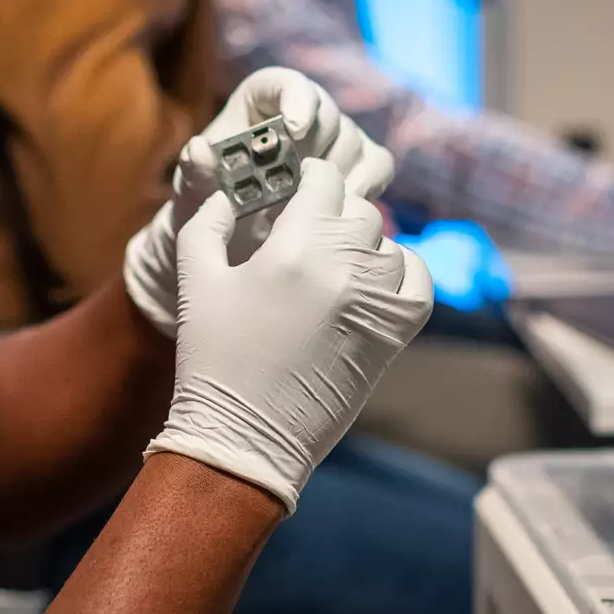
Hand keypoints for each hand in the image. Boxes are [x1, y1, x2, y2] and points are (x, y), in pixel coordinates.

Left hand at [123, 68, 394, 336]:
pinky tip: (339, 218)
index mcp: (258, 105)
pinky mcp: (360, 165)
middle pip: (327, 114)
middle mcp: (300, 114)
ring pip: (355, 140)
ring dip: (340, 175)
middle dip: (317, 150)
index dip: (295, 98)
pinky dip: (366, 187)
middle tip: (301, 189)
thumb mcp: (193, 197)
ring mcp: (334, 139)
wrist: (232, 248)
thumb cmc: (207, 211)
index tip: (294, 129)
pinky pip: (377, 163)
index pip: (285, 83)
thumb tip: (198, 149)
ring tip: (313, 212)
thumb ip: (195, 175)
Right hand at [146, 160, 432, 512]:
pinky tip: (373, 281)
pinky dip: (401, 273)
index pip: (324, 180)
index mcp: (294, 247)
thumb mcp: (195, 279)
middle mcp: (343, 267)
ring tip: (332, 264)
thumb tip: (228, 193)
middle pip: (358, 209)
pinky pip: (418, 281)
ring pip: (387, 243)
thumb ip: (208, 222)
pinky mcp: (393, 334)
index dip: (309, 177)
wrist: (245, 436)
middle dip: (332, 212)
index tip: (297, 187)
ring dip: (362, 244)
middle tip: (308, 231)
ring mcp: (374, 301)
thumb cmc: (213, 357)